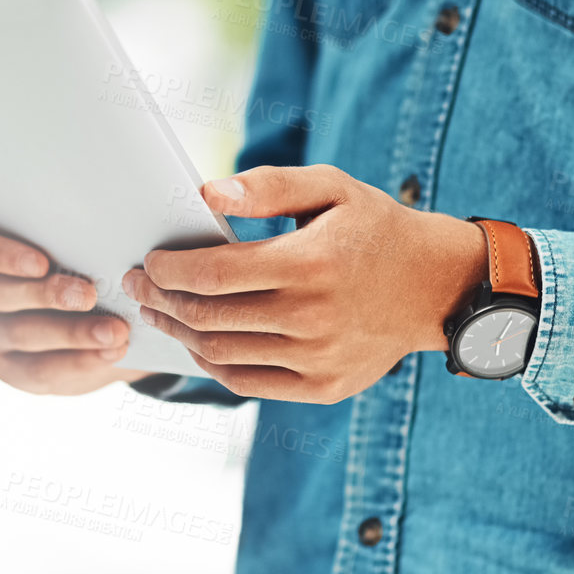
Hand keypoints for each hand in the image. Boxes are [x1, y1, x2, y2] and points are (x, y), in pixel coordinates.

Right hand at [0, 223, 152, 394]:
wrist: (105, 318)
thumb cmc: (88, 266)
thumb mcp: (83, 247)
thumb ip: (80, 239)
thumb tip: (109, 238)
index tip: (40, 262)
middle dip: (46, 294)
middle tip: (90, 295)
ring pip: (21, 334)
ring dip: (72, 333)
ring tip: (116, 332)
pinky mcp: (10, 367)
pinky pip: (37, 370)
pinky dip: (79, 362)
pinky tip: (111, 352)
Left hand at [121, 165, 485, 403]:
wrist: (435, 287)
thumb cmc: (374, 229)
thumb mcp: (332, 187)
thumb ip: (268, 185)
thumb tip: (206, 193)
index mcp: (311, 263)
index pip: (215, 274)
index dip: (170, 270)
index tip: (149, 261)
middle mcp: (313, 318)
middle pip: (209, 316)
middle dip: (162, 300)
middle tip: (138, 286)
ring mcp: (318, 359)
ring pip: (221, 353)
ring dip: (179, 331)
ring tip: (159, 311)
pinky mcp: (323, 388)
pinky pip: (247, 383)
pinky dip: (212, 364)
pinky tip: (197, 341)